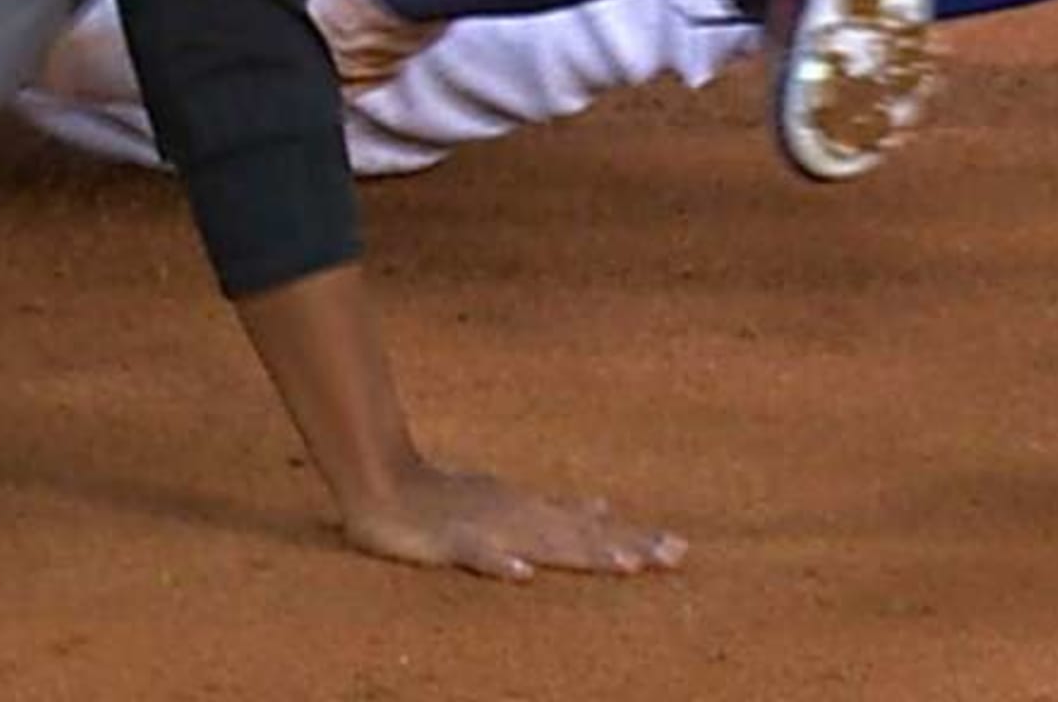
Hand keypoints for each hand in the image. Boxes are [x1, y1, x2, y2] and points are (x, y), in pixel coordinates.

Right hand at [340, 459, 684, 581]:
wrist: (378, 481)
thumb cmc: (441, 495)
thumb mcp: (506, 499)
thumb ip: (554, 508)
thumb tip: (603, 506)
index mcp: (529, 510)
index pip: (590, 527)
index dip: (633, 537)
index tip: (679, 548)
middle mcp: (516, 516)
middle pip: (579, 536)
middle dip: (627, 546)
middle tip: (676, 555)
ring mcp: (484, 527)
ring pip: (540, 543)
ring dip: (582, 552)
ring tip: (624, 566)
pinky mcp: (448, 542)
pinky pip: (476, 555)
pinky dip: (499, 564)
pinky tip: (523, 576)